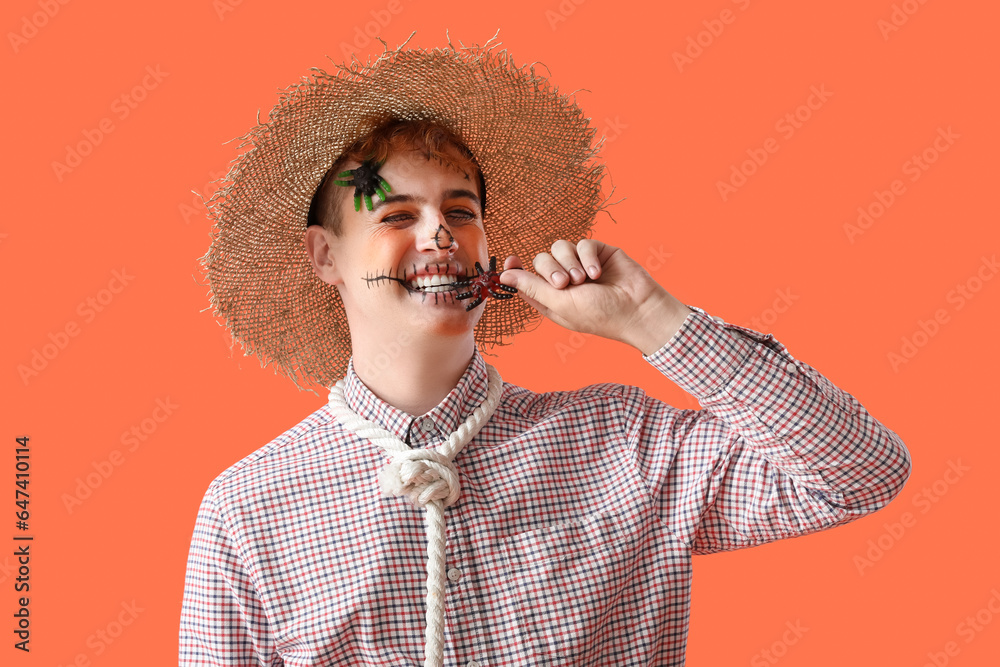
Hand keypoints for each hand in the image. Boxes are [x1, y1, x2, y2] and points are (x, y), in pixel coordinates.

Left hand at [499, 239, 691, 354]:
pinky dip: (588, 257)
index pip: (525, 278)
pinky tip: (598, 272)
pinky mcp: (597, 253)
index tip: (511, 260)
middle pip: (541, 259)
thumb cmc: (600, 314)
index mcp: (551, 297)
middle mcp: (564, 280)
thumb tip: (502, 276)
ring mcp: (581, 265)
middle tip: (565, 284)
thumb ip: (532, 287)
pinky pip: (582, 243)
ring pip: (560, 247)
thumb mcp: (560, 304)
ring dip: (570, 262)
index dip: (516, 268)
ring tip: (584, 279)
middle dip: (550, 269)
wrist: (638, 307)